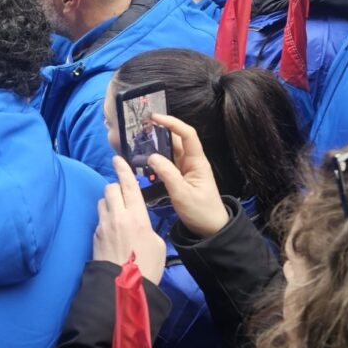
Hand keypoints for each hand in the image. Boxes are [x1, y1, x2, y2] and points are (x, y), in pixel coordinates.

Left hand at [93, 157, 166, 284]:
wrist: (123, 288)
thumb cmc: (147, 268)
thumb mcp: (157, 244)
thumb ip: (147, 226)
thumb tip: (139, 223)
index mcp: (136, 217)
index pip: (128, 186)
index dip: (123, 170)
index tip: (118, 159)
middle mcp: (117, 217)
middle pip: (110, 189)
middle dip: (116, 188)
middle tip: (124, 196)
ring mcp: (103, 226)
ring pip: (102, 202)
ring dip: (109, 203)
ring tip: (118, 214)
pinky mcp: (94, 236)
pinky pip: (99, 219)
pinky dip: (105, 219)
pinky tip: (113, 232)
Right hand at [146, 114, 228, 237]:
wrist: (210, 229)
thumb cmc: (200, 211)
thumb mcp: (183, 194)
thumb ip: (168, 174)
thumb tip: (152, 156)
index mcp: (197, 162)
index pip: (187, 135)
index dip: (172, 123)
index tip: (155, 118)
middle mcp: (192, 161)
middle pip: (176, 140)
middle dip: (160, 131)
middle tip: (140, 128)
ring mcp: (185, 169)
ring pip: (170, 151)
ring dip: (156, 145)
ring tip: (138, 141)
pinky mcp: (180, 177)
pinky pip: (167, 163)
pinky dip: (156, 159)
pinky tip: (143, 160)